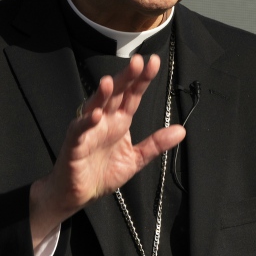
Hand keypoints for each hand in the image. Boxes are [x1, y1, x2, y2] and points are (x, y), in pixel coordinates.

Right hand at [29, 54, 185, 245]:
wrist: (77, 194)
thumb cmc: (102, 173)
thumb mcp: (135, 159)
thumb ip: (156, 144)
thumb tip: (181, 130)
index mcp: (120, 121)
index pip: (133, 94)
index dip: (142, 79)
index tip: (153, 62)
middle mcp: (104, 120)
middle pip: (116, 93)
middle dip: (126, 77)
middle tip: (137, 61)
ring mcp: (88, 130)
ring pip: (95, 106)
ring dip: (103, 94)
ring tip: (111, 81)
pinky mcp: (74, 144)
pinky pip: (80, 131)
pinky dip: (87, 123)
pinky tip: (97, 116)